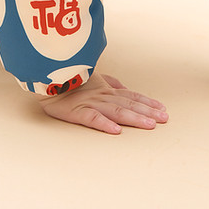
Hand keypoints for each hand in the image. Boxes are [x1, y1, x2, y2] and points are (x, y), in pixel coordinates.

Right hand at [35, 72, 168, 133]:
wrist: (44, 77)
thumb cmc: (67, 79)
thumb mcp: (91, 77)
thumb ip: (108, 81)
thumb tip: (123, 86)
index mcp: (105, 89)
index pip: (131, 96)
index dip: (148, 102)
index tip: (163, 109)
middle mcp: (102, 96)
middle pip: (129, 104)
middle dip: (148, 112)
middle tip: (164, 119)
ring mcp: (90, 103)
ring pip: (116, 111)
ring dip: (134, 118)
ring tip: (149, 125)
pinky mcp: (76, 112)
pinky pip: (92, 118)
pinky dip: (104, 124)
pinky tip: (116, 131)